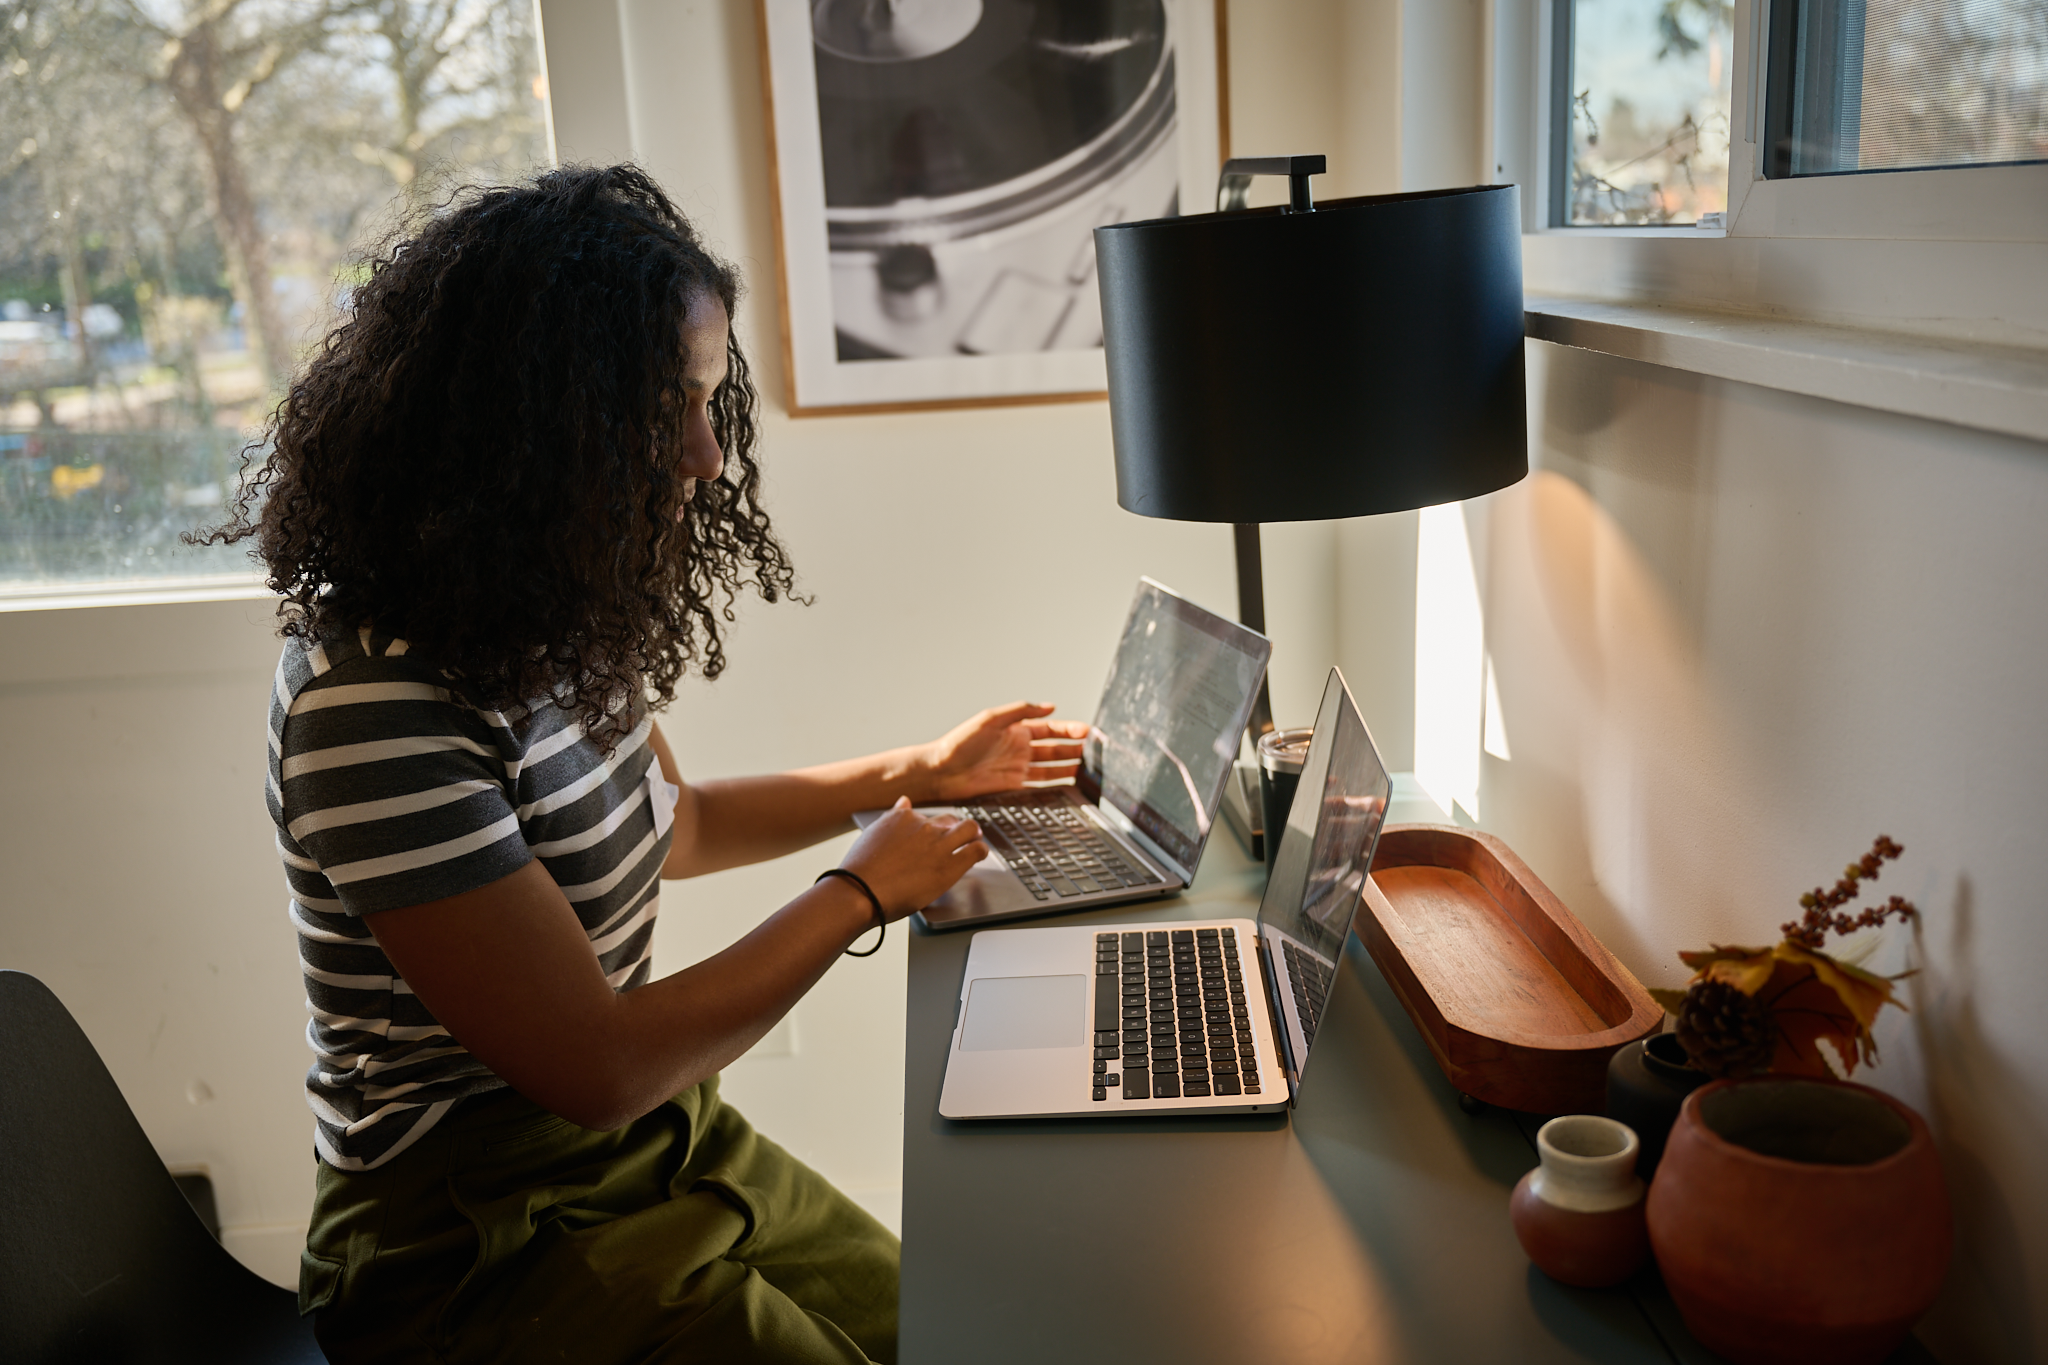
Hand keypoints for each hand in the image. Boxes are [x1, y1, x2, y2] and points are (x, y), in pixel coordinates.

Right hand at [841, 797, 987, 917]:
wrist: (861, 891)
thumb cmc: (862, 869)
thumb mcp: (874, 834)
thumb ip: (893, 817)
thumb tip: (904, 801)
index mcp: (903, 817)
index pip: (927, 816)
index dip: (933, 828)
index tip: (934, 836)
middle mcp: (924, 826)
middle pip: (951, 820)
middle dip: (955, 829)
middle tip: (959, 839)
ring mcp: (939, 845)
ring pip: (970, 829)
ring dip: (973, 835)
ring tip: (974, 843)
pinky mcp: (950, 866)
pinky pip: (976, 850)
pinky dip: (981, 851)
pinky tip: (979, 854)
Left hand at [925, 702, 1089, 800]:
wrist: (941, 772)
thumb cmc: (960, 743)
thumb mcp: (990, 719)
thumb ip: (1020, 711)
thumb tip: (1050, 706)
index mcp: (1016, 729)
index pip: (1050, 728)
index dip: (1069, 729)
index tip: (1087, 731)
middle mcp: (1020, 748)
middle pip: (1055, 748)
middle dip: (1075, 748)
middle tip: (1095, 751)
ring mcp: (1018, 767)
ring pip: (1052, 767)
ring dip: (1070, 766)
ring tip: (1090, 767)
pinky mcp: (1014, 785)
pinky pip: (1040, 784)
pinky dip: (1056, 783)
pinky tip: (1071, 782)